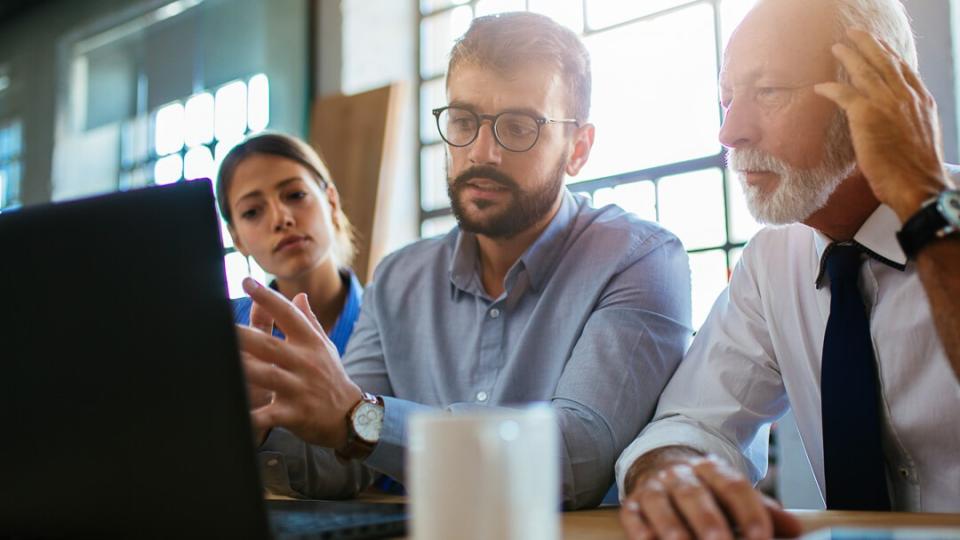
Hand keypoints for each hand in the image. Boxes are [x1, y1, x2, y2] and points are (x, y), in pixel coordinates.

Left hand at [236, 278, 362, 448]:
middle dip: (244, 336)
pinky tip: (238, 413)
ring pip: (268, 376)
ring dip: (245, 370)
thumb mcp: (324, 347)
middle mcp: (305, 362)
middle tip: (220, 325)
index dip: (267, 298)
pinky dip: (254, 416)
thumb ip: (309, 321)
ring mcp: (300, 388)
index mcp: (310, 343)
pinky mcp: (295, 414)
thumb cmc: (331, 377)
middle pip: (269, 345)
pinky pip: (270, 415)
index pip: (288, 314)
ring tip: (222, 361)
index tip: (247, 282)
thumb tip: (299, 295)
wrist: (351, 416)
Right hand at [619, 451, 802, 539]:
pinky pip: (632, 516)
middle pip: (695, 494)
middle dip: (709, 522)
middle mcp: (681, 475)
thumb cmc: (704, 490)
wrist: (657, 465)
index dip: (748, 513)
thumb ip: (761, 511)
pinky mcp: (632, 504)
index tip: (760, 538)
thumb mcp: (732, 494)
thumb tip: (795, 529)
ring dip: (673, 529)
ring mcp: (654, 488)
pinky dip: (641, 531)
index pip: (734, 486)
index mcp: (712, 470)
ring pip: (661, 504)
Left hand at [815, 28, 951, 222]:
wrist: (919, 186)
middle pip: (885, 62)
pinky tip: (819, 86)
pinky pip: (845, 94)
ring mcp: (887, 104)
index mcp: (921, 101)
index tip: (879, 45)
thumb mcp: (921, 137)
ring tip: (836, 47)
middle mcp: (906, 97)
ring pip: (865, 71)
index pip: (904, 69)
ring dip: (849, 56)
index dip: (889, 54)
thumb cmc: (917, 171)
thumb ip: (908, 121)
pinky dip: (831, 88)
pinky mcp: (867, 116)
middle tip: (854, 33)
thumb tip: (895, 122)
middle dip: (868, 45)